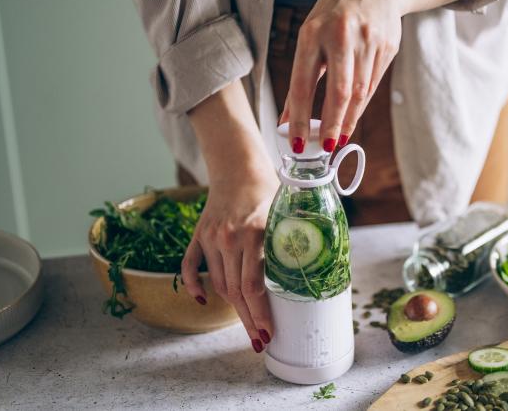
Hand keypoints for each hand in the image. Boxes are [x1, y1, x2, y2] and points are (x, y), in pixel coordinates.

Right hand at [182, 80, 279, 352]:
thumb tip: (317, 272)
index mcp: (255, 234)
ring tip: (249, 328)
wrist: (239, 165)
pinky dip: (194, 284)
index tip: (270, 334)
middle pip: (237, 292)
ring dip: (232, 309)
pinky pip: (190, 265)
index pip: (255, 286)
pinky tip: (203, 300)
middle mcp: (229, 239)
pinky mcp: (200, 234)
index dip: (261, 314)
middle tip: (260, 342)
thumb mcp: (288, 213)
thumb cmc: (270, 189)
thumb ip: (295, 241)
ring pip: (219, 283)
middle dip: (250, 321)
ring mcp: (211, 238)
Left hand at [282, 0, 402, 152]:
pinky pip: (372, 85)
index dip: (299, 117)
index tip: (297, 141)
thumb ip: (301, 75)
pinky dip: (360, 105)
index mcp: (314, 32)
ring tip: (338, 138)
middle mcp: (342, 36)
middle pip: (339, 92)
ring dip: (348, 119)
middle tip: (326, 147)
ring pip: (359, 93)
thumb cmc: (336, 13)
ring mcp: (369, 42)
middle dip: (331, 124)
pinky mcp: (387, 48)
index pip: (304, 84)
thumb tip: (288, 116)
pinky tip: (352, 116)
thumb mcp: (311, 34)